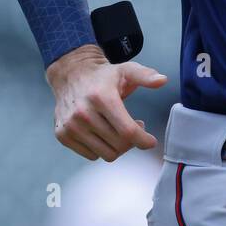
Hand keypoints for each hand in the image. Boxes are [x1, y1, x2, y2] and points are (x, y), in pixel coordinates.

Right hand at [45, 43, 167, 160]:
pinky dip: (102, 148)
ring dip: (118, 146)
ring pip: (106, 154)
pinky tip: (104, 133)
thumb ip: (146, 76)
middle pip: (119, 145)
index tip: (151, 141)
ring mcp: (71, 126)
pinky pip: (91, 155)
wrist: (71, 76)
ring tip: (119, 130)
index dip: (143, 140)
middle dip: (132, 140)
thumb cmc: (103, 76)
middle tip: (135, 127)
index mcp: (102, 98)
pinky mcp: (62, 135)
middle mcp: (83, 114)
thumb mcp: (127, 70)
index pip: (127, 131)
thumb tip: (163, 80)